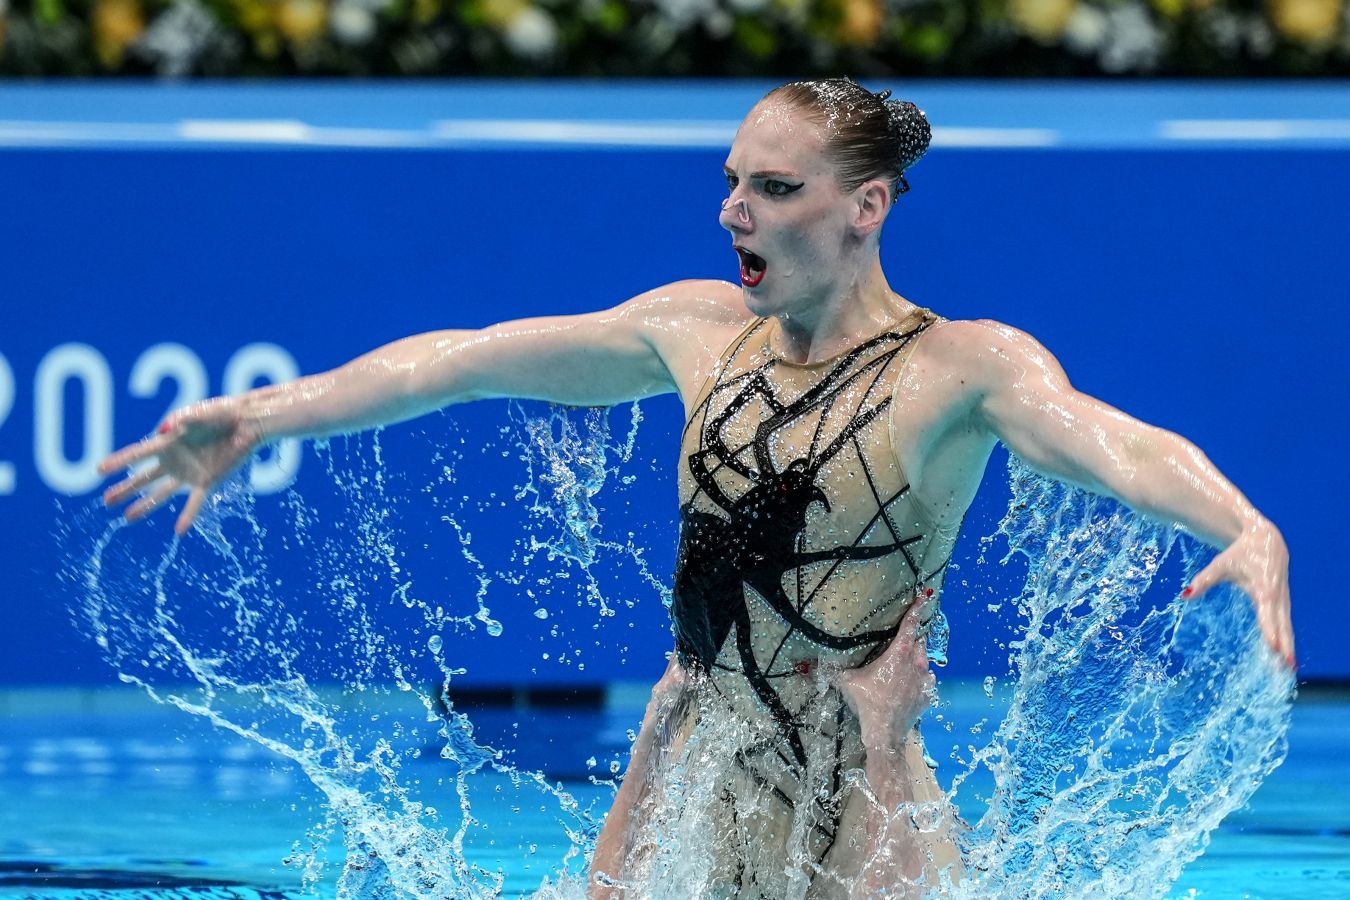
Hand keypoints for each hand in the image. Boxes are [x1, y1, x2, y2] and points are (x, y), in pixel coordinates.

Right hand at [98, 396, 263, 534]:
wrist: (247, 423)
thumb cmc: (222, 413)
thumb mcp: (202, 414)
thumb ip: (185, 420)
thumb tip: (168, 429)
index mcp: (168, 441)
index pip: (137, 454)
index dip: (118, 462)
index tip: (99, 470)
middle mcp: (175, 459)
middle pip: (144, 478)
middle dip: (125, 489)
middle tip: (106, 502)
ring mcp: (190, 473)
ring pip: (162, 493)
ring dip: (145, 505)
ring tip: (127, 518)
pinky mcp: (208, 481)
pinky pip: (195, 503)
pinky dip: (187, 517)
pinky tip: (178, 532)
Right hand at [833, 592, 936, 756]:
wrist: (885, 732)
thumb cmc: (867, 702)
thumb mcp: (847, 682)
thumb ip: (831, 670)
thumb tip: (805, 663)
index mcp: (898, 653)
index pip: (910, 625)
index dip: (916, 608)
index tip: (924, 596)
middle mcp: (915, 663)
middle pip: (919, 642)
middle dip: (912, 639)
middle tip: (901, 643)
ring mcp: (925, 679)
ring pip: (924, 661)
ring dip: (916, 661)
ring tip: (902, 669)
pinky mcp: (928, 695)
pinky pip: (928, 681)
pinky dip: (920, 680)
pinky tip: (909, 686)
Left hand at [1183, 519, 1294, 668]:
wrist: (1267, 539)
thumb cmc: (1241, 552)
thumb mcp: (1221, 565)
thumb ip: (1204, 580)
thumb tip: (1184, 595)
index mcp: (1264, 588)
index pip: (1268, 613)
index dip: (1270, 631)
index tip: (1273, 647)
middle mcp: (1278, 596)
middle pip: (1282, 625)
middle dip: (1284, 646)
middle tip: (1285, 668)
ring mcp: (1283, 599)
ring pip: (1287, 626)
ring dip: (1289, 646)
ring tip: (1288, 669)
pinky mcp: (1284, 602)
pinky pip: (1287, 623)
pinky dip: (1288, 639)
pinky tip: (1286, 656)